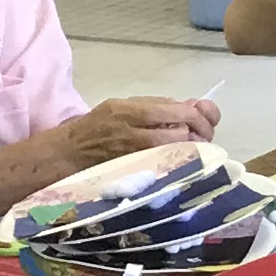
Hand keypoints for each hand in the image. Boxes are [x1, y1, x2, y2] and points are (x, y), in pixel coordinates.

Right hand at [57, 93, 220, 165]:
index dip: (198, 116)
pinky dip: (180, 159)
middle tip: (204, 135)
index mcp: (132, 110)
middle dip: (200, 133)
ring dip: (192, 147)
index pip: (177, 112)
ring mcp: (137, 155)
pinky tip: (181, 157)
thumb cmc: (98, 125)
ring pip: (178, 150)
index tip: (205, 118)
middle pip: (183, 132)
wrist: (70, 152)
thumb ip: (155, 105)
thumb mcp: (123, 104)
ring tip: (193, 146)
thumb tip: (190, 107)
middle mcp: (135, 133)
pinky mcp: (138, 171)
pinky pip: (168, 165)